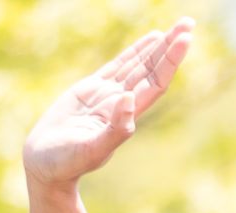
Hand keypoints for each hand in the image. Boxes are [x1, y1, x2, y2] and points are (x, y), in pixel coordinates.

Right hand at [22, 21, 191, 187]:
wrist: (47, 165)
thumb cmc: (68, 162)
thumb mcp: (92, 149)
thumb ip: (113, 129)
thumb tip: (128, 98)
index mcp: (127, 116)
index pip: (155, 83)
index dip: (170, 61)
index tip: (185, 39)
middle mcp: (123, 103)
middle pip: (152, 70)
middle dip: (170, 47)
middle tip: (188, 23)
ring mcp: (108, 95)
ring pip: (139, 65)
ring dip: (158, 47)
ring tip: (178, 27)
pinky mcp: (92, 89)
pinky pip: (120, 65)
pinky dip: (136, 52)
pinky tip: (152, 39)